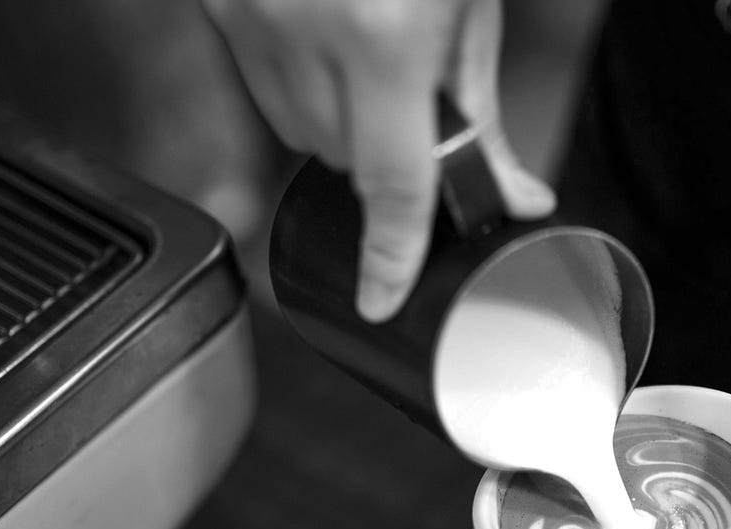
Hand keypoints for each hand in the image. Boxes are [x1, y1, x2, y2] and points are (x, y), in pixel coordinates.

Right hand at [203, 0, 554, 319]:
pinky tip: (326, 24)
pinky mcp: (220, 5)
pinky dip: (298, 78)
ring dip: (341, 118)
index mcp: (385, 38)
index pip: (393, 184)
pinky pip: (262, 84)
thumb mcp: (468, 10)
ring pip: (299, 131)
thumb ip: (480, 112)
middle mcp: (305, 31)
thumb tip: (510, 194)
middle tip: (409, 86)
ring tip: (368, 40)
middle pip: (348, 161)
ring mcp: (250, 17)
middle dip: (387, 148)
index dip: (391, 255)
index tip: (382, 298)